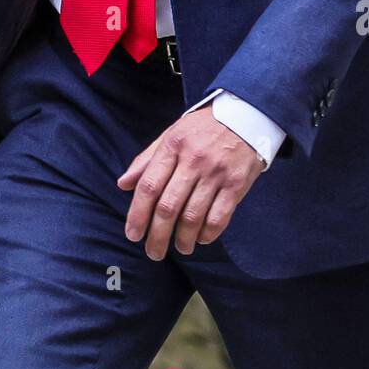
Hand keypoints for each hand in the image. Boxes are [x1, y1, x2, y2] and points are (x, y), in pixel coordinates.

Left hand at [116, 105, 265, 259]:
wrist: (245, 115)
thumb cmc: (202, 128)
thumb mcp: (172, 134)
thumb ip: (147, 160)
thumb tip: (123, 184)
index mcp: (173, 146)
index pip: (149, 186)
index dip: (137, 214)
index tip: (133, 234)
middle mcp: (193, 160)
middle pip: (168, 207)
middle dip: (157, 236)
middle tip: (153, 252)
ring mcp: (215, 172)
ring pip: (193, 217)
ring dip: (183, 239)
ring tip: (180, 248)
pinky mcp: (236, 184)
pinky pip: (219, 217)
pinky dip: (207, 233)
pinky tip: (201, 238)